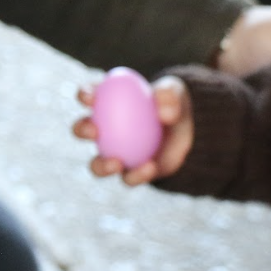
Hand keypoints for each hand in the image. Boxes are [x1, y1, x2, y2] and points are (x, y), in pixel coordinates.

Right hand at [73, 76, 193, 185]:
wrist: (188, 133)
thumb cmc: (173, 104)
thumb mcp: (176, 93)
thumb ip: (169, 95)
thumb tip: (162, 111)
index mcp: (107, 103)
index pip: (90, 95)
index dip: (84, 95)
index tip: (90, 97)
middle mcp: (104, 130)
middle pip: (82, 130)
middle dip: (81, 129)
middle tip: (94, 130)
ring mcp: (114, 154)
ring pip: (97, 164)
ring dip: (101, 165)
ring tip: (115, 163)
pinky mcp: (129, 173)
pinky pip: (128, 177)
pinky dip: (137, 174)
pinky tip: (150, 167)